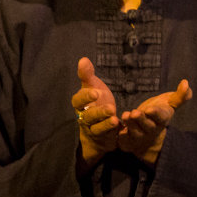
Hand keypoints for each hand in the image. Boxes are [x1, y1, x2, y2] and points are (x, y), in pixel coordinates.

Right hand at [71, 57, 118, 172]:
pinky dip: (111, 130)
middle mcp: (84, 118)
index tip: (95, 92)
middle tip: (110, 107)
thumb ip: (87, 75)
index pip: (77, 101)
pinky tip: (119, 124)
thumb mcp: (93, 87)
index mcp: (81, 104)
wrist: (101, 123)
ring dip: (105, 123)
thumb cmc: (96, 102)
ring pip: (96, 128)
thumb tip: (83, 59)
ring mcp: (93, 129)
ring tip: (114, 117)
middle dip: (97, 112)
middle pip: (87, 116)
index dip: (85, 97)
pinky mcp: (103, 137)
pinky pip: (106, 136)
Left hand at [118, 79, 191, 165]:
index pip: (161, 117)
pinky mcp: (127, 141)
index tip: (150, 109)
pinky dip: (118, 134)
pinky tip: (113, 125)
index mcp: (161, 120)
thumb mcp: (168, 105)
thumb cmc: (157, 116)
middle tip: (134, 113)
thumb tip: (186, 82)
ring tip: (126, 115)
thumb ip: (178, 96)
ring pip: (134, 132)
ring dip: (130, 125)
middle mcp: (151, 130)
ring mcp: (139, 137)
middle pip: (147, 126)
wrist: (148, 139)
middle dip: (141, 120)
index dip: (156, 114)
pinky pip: (122, 139)